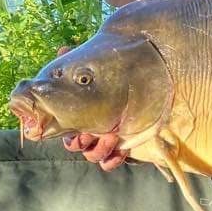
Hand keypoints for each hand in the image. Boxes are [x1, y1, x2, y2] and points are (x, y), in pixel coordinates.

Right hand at [56, 46, 127, 171]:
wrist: (149, 83)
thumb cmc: (118, 76)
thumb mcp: (99, 68)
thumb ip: (82, 62)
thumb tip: (62, 49)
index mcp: (81, 113)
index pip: (65, 130)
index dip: (67, 134)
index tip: (74, 129)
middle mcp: (91, 128)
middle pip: (76, 145)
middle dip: (81, 142)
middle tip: (89, 134)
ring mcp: (106, 138)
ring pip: (93, 155)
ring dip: (98, 150)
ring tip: (111, 136)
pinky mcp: (122, 146)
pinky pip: (110, 162)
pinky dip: (113, 159)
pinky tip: (120, 151)